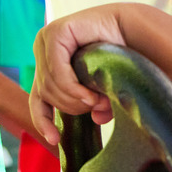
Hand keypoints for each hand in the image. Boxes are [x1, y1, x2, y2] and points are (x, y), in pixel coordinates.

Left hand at [28, 6, 127, 143]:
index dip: (43, 121)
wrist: (134, 30)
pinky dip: (72, 89)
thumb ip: (96, 103)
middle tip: (96, 107)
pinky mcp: (55, 33)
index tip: (55, 140)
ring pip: (50, 86)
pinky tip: (89, 95)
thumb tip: (97, 119)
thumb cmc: (122, 58)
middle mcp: (43, 49)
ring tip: (98, 101)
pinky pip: (57, 73)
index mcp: (48, 62)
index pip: (37, 99)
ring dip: (75, 100)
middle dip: (72, 108)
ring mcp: (46, 39)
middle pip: (45, 94)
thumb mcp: (104, 88)